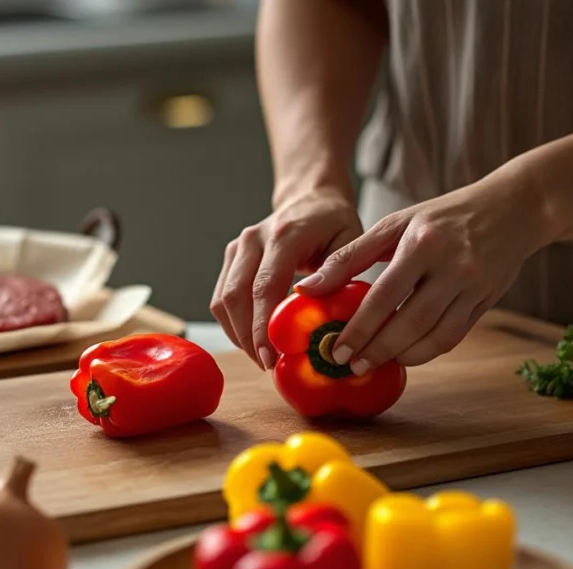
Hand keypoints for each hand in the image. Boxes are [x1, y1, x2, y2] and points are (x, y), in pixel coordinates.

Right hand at [211, 187, 362, 368]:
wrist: (310, 199)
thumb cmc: (334, 223)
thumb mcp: (350, 241)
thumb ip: (336, 272)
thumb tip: (313, 306)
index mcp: (283, 235)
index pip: (264, 286)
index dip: (263, 326)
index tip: (270, 357)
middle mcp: (252, 239)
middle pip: (236, 296)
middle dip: (247, 337)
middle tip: (266, 365)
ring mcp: (237, 248)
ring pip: (222, 300)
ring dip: (238, 334)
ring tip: (261, 357)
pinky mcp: (230, 259)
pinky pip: (222, 298)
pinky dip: (234, 324)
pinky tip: (253, 340)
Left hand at [296, 171, 551, 370]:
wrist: (513, 209)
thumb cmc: (442, 216)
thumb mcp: (395, 223)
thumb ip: (350, 256)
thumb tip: (307, 288)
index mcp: (423, 243)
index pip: (385, 295)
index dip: (359, 327)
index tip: (336, 348)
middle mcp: (452, 267)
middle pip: (410, 321)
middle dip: (377, 349)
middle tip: (349, 365)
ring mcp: (473, 287)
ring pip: (435, 336)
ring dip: (401, 356)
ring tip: (372, 363)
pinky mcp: (486, 302)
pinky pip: (453, 337)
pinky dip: (426, 351)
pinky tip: (403, 355)